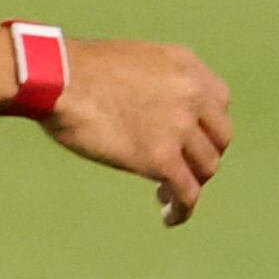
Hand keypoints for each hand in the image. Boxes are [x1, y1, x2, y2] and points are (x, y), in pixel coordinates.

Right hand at [39, 39, 232, 226]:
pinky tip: (169, 216)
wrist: (58, 78)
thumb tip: (155, 113)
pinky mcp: (161, 158)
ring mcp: (179, 125)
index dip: (207, 125)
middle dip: (203, 154)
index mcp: (185, 64)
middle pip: (220, 137)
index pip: (220, 101)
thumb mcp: (133, 62)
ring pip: (206, 167)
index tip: (190, 139)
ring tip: (166, 193)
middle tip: (182, 168)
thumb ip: (157, 84)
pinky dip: (182, 209)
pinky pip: (187, 193)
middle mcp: (191, 92)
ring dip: (191, 183)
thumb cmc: (79, 71)